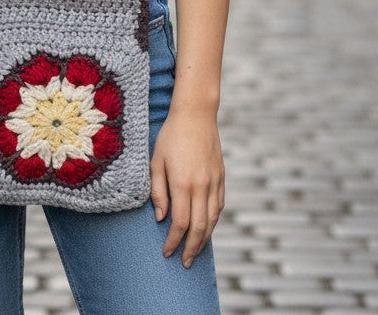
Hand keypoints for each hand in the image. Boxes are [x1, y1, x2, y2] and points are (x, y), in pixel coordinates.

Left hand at [149, 108, 224, 267]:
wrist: (196, 114)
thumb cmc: (171, 136)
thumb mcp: (156, 161)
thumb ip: (157, 191)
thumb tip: (159, 218)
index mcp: (182, 183)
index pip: (180, 223)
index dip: (173, 241)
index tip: (166, 252)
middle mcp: (201, 186)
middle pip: (199, 228)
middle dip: (191, 248)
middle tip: (184, 263)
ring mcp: (214, 182)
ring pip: (212, 220)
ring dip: (204, 239)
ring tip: (195, 251)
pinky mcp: (221, 177)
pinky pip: (219, 206)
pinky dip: (213, 221)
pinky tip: (206, 228)